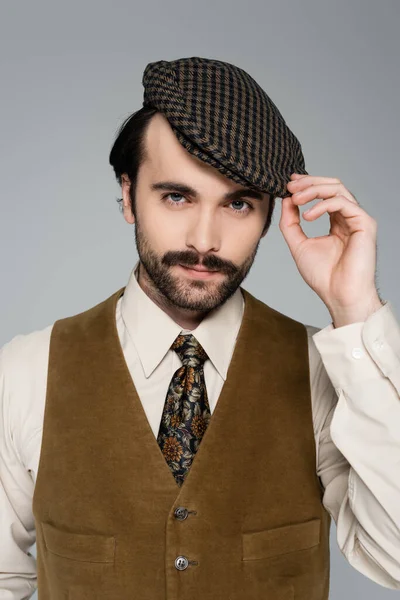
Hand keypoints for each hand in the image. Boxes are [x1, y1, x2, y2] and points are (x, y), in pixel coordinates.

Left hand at [279, 173, 382, 326]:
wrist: (339, 295)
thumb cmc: (323, 276)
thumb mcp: (298, 245)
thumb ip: (290, 223)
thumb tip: (286, 200)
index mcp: (337, 222)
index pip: (324, 194)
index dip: (307, 184)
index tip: (288, 184)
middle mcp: (349, 218)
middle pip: (332, 185)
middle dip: (309, 182)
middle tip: (290, 185)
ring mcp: (358, 219)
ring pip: (338, 189)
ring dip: (313, 190)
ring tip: (295, 199)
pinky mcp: (364, 224)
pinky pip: (342, 203)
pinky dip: (322, 205)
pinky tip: (307, 216)